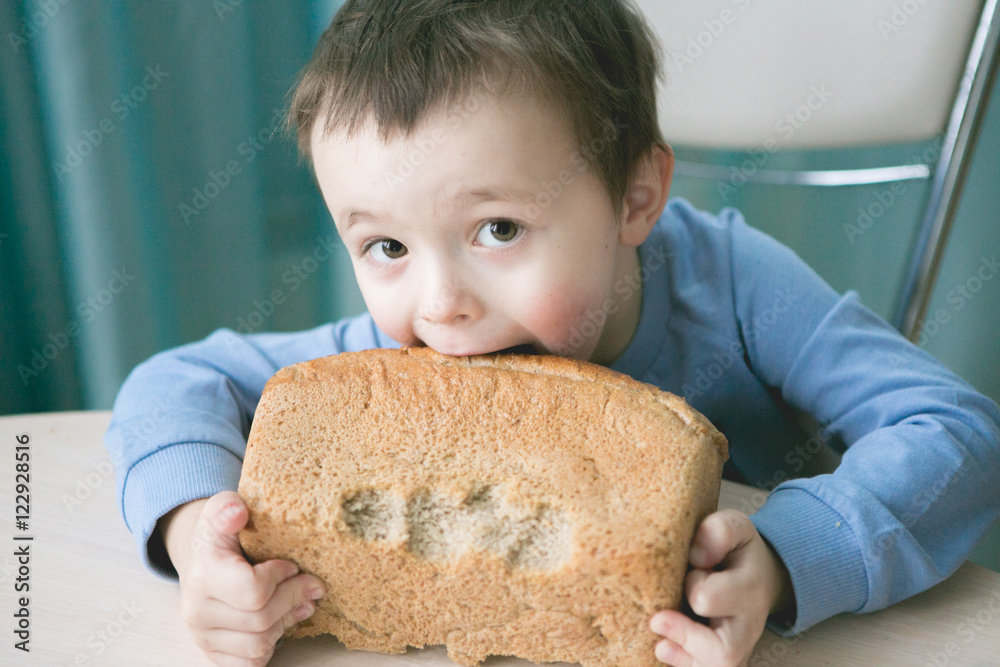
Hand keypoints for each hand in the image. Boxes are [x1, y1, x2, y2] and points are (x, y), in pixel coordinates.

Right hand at [159, 491, 326, 665]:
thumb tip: (237, 513)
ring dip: (287, 622)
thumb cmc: (220, 534)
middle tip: (312, 585)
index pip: (254, 590)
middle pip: (261, 620)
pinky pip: (251, 664)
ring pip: (259, 645)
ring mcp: (203, 636)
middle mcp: (197, 611)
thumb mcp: (222, 510)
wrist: (200, 559)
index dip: (282, 579)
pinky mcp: (212, 653)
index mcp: (203, 574)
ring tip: (301, 603)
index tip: (292, 565)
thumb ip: (228, 507)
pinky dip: (271, 645)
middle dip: (294, 599)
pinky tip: (279, 622)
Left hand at [649, 509, 792, 665]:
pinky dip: (683, 663)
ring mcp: (738, 647)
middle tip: (656, 619)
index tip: (690, 569)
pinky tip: (665, 649)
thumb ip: (717, 532)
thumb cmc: (737, 551)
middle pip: (722, 651)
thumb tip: (695, 557)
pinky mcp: (723, 657)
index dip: (693, 585)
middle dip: (685, 636)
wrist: (759, 576)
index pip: (710, 597)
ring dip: (683, 658)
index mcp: (749, 589)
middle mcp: (747, 626)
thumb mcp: (733, 527)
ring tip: (659, 643)